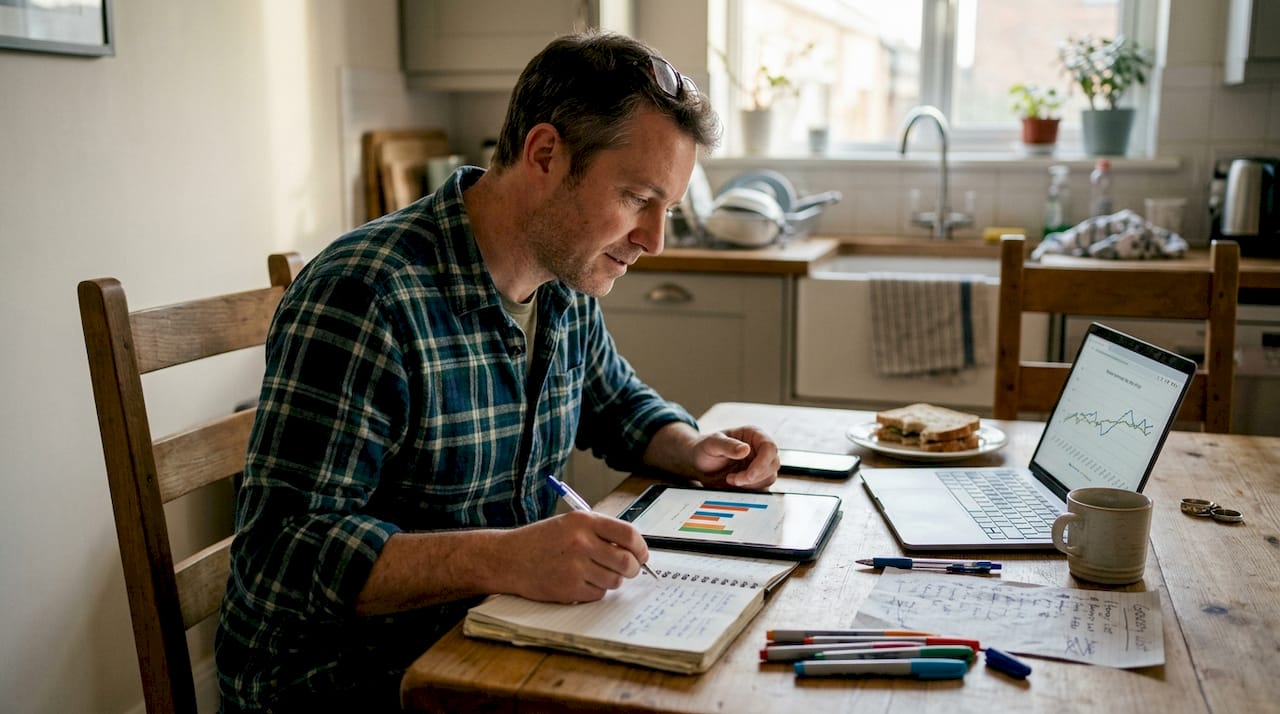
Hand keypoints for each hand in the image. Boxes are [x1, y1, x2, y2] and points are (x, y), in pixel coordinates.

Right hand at [498, 510, 649, 603]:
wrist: (509, 558)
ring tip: (597, 573)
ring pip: (615, 580)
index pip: (629, 535)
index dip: (641, 548)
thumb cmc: (541, 541)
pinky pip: (598, 593)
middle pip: (626, 561)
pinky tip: (581, 581)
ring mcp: (576, 567)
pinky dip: (596, 590)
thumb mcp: (570, 524)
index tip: (642, 555)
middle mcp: (582, 542)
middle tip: (629, 570)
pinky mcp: (570, 588)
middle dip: (633, 568)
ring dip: (612, 580)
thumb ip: (600, 532)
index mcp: (584, 521)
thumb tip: (633, 549)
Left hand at [690, 425, 778, 490]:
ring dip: (751, 483)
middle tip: (735, 479)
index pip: (769, 447)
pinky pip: (762, 487)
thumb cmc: (705, 449)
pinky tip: (735, 484)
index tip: (749, 475)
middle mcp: (759, 449)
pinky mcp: (756, 478)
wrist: (699, 464)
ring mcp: (759, 464)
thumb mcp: (712, 444)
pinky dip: (749, 489)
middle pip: (773, 464)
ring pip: (769, 477)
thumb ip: (727, 445)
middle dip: (755, 476)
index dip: (762, 463)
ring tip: (731, 479)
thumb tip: (745, 450)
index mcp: (753, 435)